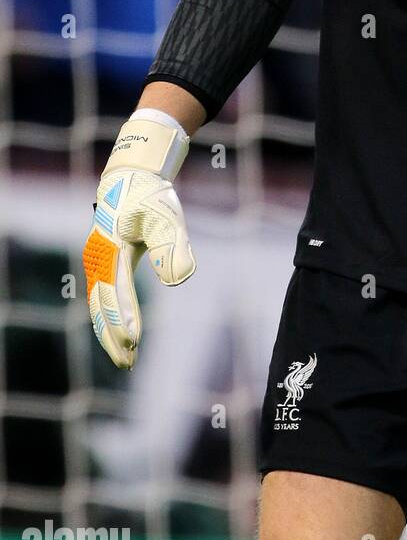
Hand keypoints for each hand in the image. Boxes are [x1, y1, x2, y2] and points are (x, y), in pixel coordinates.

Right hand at [83, 111, 195, 368]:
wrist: (131, 177)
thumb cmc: (151, 195)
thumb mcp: (167, 215)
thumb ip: (173, 246)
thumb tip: (178, 281)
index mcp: (111, 249)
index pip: (117, 291)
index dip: (125, 317)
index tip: (134, 341)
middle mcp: (98, 260)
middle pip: (102, 306)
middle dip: (113, 335)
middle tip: (128, 362)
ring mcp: (96, 263)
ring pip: (99, 306)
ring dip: (109, 333)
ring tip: (126, 359)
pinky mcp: (102, 265)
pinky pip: (102, 299)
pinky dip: (109, 319)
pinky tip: (121, 335)